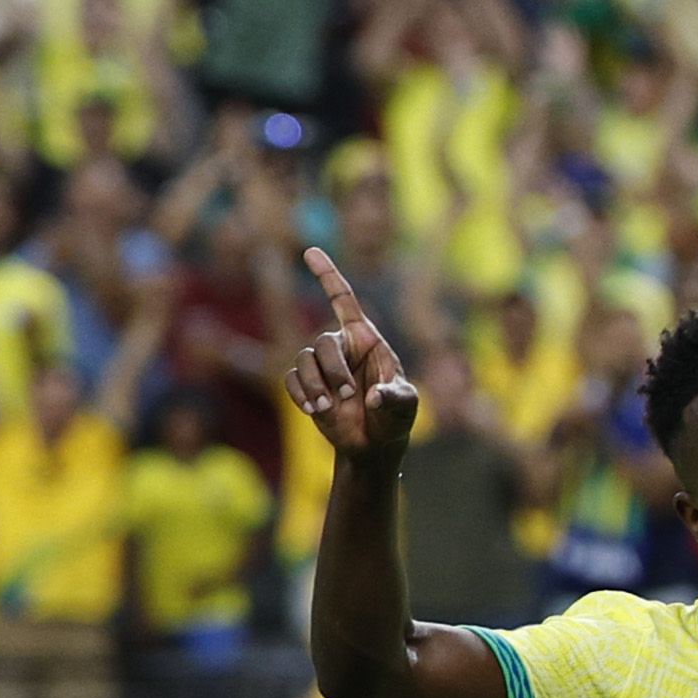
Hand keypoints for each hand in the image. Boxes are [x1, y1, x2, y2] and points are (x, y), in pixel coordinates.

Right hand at [284, 248, 418, 456]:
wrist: (374, 446)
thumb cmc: (395, 419)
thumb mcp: (406, 407)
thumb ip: (396, 398)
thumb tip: (374, 397)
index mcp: (366, 340)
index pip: (344, 301)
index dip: (328, 276)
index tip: (310, 251)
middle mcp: (341, 348)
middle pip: (322, 342)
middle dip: (332, 369)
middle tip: (345, 396)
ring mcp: (322, 368)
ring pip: (303, 360)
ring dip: (313, 385)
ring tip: (327, 409)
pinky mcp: (307, 386)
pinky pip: (291, 380)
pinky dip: (300, 395)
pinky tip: (314, 411)